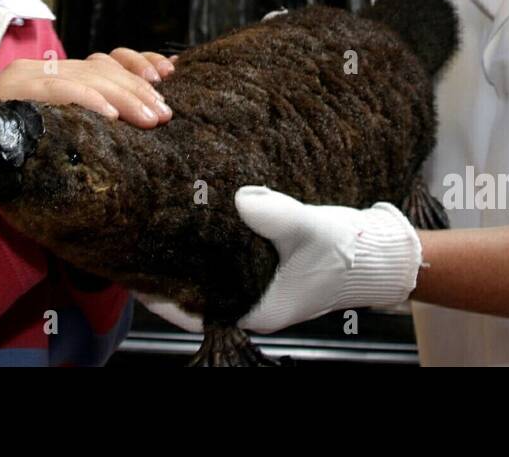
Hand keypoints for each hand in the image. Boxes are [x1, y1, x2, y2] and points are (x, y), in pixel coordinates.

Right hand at [0, 48, 174, 127]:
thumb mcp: (65, 128)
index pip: (108, 61)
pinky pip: (58, 90)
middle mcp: (45, 68)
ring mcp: (28, 76)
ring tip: (148, 119)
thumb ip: (95, 111)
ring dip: (123, 98)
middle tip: (165, 114)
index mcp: (61, 73)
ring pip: (86, 77)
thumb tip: (146, 113)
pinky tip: (110, 117)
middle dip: (139, 90)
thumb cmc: (21, 149)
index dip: (139, 64)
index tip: (168, 75)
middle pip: (103, 69)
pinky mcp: (14, 90)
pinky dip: (87, 101)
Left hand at [136, 186, 422, 334]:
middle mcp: (251, 302)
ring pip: (210, 271)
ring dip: (188, 251)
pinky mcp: (268, 266)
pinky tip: (200, 214)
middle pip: (194, 288)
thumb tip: (241, 198)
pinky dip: (212, 240)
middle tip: (135, 236)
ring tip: (159, 222)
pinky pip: (228, 256)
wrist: (380, 251)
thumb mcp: (308, 230)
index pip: (189, 309)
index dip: (156, 291)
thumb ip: (274, 217)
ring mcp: (259, 285)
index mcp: (255, 310)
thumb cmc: (347, 251)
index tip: (128, 268)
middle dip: (166, 266)